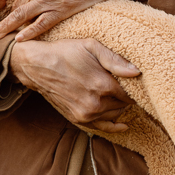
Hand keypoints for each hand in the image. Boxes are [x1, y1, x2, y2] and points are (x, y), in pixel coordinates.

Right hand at [9, 38, 139, 133]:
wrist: (37, 65)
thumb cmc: (65, 52)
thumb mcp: (91, 46)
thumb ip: (115, 59)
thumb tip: (137, 72)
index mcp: (102, 85)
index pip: (131, 93)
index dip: (136, 87)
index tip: (137, 81)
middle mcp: (95, 103)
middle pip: (125, 104)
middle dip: (128, 96)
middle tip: (128, 86)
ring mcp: (86, 114)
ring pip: (115, 114)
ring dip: (120, 106)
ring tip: (119, 95)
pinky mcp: (77, 119)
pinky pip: (102, 127)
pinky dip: (113, 126)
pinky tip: (122, 124)